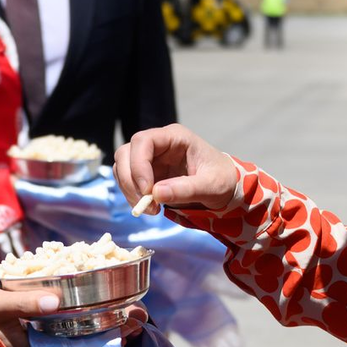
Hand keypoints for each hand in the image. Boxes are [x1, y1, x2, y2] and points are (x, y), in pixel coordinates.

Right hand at [114, 123, 238, 211]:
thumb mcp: (211, 186)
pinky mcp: (147, 173)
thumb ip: (186, 189)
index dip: (138, 164)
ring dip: (129, 190)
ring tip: (151, 209)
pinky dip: (132, 195)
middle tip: (145, 204)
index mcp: (175, 137)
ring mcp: (150, 158)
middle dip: (130, 180)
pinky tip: (150, 207)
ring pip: (122, 167)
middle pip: (126, 153)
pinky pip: (128, 181)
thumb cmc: (222, 180)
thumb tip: (157, 194)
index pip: (143, 141)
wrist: (224, 187)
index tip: (147, 190)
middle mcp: (158, 144)